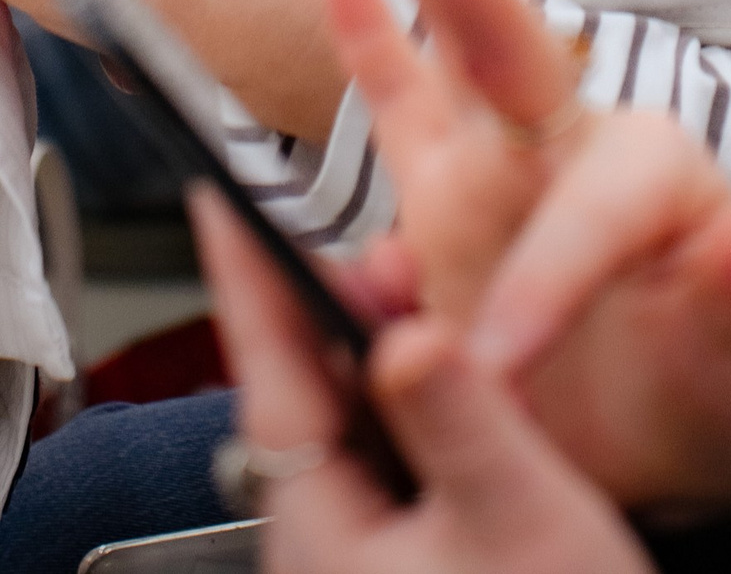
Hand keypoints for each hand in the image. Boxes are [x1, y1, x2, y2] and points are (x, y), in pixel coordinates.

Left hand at [196, 188, 656, 573]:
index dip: (246, 274)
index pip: (266, 373)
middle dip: (331, 306)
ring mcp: (365, 565)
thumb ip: (459, 413)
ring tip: (414, 291)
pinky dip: (415, 409)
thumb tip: (402, 327)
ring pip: (354, 430)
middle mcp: (326, 549)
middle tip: (360, 230)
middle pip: (308, 395)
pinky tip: (456, 380)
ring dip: (381, 357)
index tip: (214, 193)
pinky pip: (392, 466)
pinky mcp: (413, 569)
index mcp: (320, 533)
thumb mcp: (516, 518)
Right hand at [340, 0, 730, 521]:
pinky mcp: (443, 190)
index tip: (502, 364)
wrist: (663, 446)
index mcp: (652, 176)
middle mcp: (571, 143)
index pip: (592, 197)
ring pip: (454, 38)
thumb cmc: (715, 386)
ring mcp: (501, 159)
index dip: (546, 274)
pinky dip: (366, 36)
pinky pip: (401, 100)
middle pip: (512, 40)